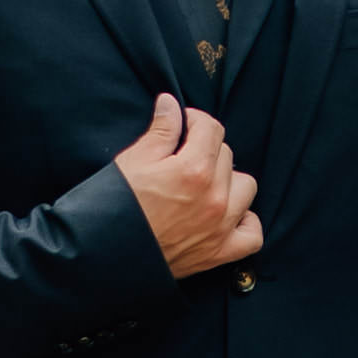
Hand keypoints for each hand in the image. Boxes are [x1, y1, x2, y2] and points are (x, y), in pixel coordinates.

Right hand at [117, 91, 260, 278]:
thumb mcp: (133, 159)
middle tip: (182, 156)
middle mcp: (214, 197)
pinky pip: (252, 233)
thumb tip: (171, 104)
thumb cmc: (115, 206)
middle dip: (206, 148)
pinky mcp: (219, 252)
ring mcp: (220, 226)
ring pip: (246, 187)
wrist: (104, 254)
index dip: (194, 120)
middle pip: (226, 155)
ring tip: (204, 183)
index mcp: (193, 169)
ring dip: (228, 180)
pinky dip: (244, 221)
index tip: (183, 125)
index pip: (211, 128)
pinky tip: (228, 214)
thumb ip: (161, 129)